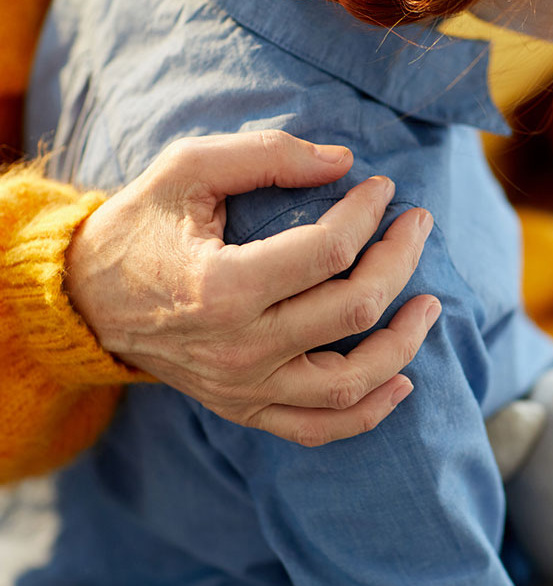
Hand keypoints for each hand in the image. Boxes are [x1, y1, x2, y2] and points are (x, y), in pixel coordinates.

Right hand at [65, 131, 439, 445]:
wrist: (89, 300)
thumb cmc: (140, 229)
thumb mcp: (186, 170)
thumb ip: (266, 157)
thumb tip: (345, 163)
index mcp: (222, 286)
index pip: (329, 251)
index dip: (369, 213)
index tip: (383, 189)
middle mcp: (239, 348)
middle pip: (353, 310)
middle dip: (399, 261)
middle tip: (417, 226)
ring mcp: (244, 388)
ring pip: (350, 381)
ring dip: (403, 343)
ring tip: (429, 305)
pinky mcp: (246, 409)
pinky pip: (319, 428)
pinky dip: (368, 412)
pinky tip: (401, 382)